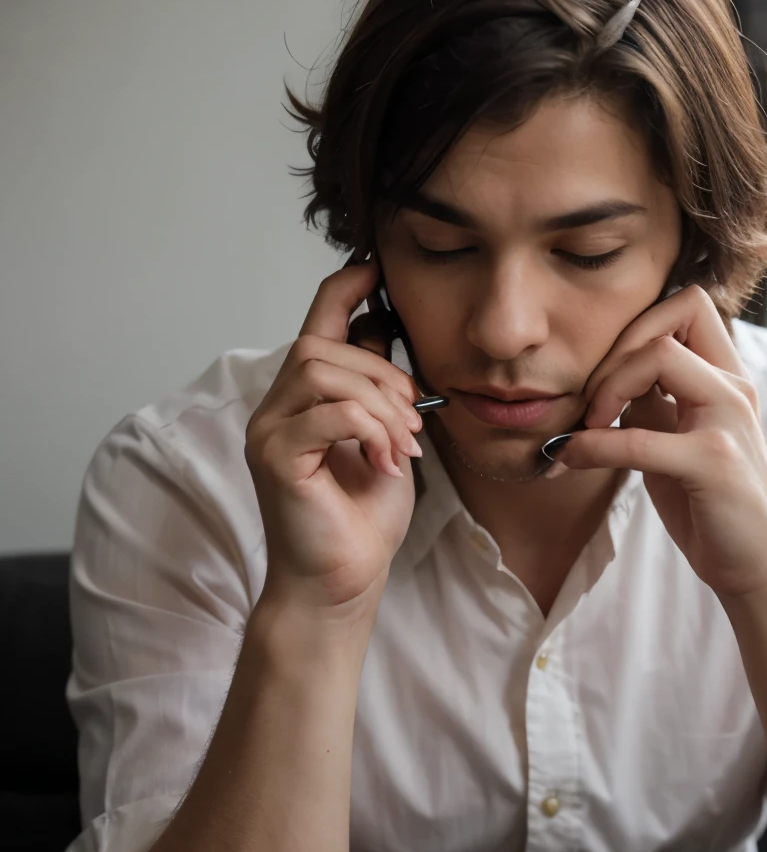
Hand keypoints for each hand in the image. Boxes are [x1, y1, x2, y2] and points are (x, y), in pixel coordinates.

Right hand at [245, 261, 422, 614]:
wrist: (345, 581)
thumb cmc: (363, 517)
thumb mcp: (387, 437)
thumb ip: (379, 389)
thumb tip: (386, 327)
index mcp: (304, 399)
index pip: (315, 321)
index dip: (345, 287)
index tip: (379, 270)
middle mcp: (276, 408)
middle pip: (319, 345)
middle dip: (381, 373)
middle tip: (412, 418)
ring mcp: (268, 432)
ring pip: (321, 372)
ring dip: (377, 403)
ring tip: (401, 445)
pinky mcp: (274, 458)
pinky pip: (325, 413)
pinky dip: (368, 430)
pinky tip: (386, 463)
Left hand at [549, 286, 766, 601]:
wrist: (761, 570)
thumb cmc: (715, 507)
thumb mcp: (679, 443)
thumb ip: (653, 405)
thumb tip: (604, 381)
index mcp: (728, 379)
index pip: (687, 304)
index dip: (637, 325)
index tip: (606, 375)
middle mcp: (735, 389)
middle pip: (672, 314)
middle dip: (615, 349)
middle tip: (589, 402)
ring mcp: (728, 422)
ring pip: (659, 356)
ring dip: (607, 386)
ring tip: (588, 426)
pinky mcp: (714, 463)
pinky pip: (638, 437)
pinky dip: (593, 446)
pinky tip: (572, 459)